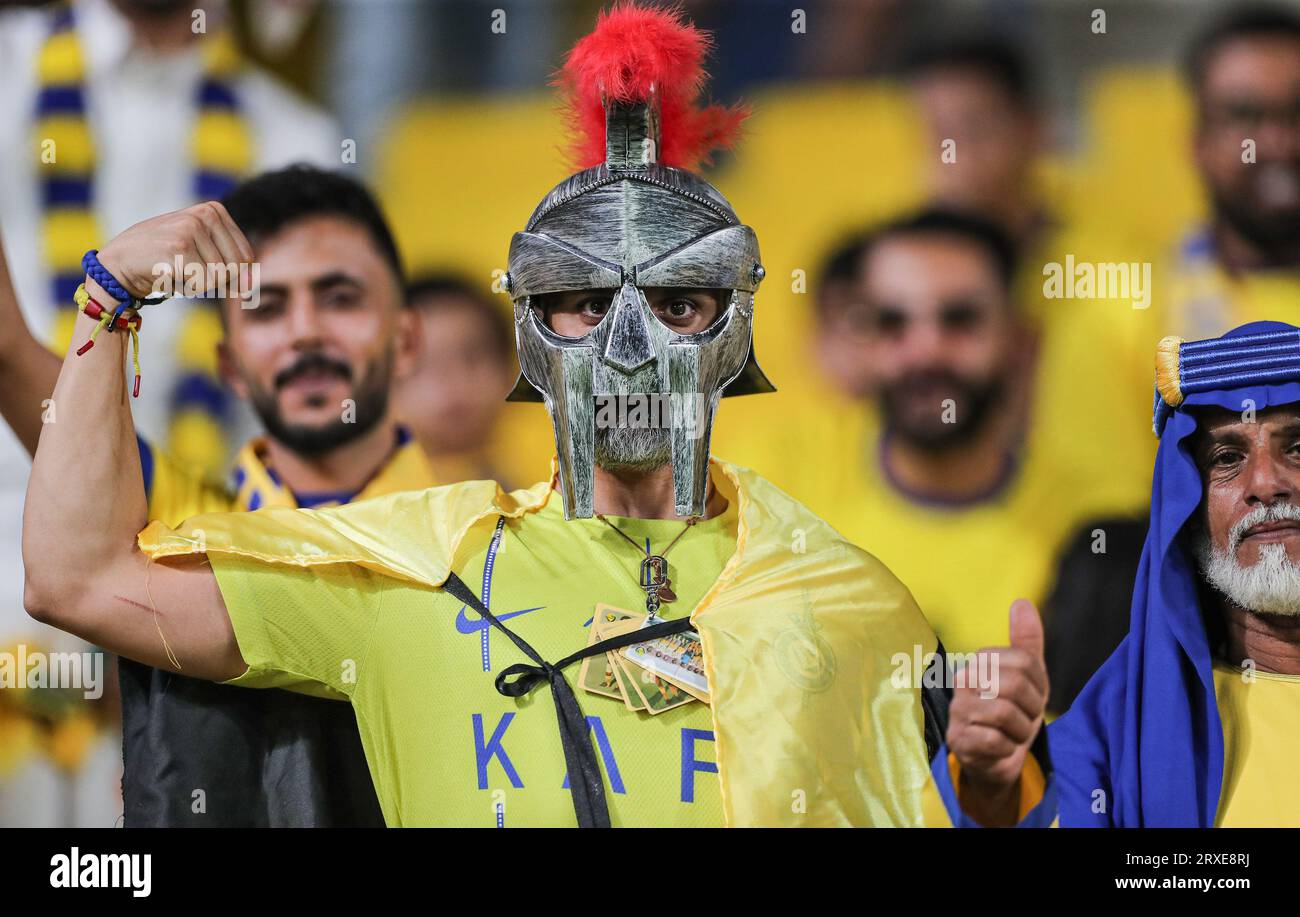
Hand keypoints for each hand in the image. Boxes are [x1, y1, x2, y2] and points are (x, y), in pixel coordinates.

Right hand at [90, 201, 253, 303]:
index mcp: (215, 210)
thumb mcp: (202, 254)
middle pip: (237, 267)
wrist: (119, 264)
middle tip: (185, 269)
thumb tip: (249, 288)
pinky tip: (168, 274)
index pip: (246, 257)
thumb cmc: (163, 261)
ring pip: (221, 276)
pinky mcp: (180, 246)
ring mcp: (192, 227)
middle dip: (215, 279)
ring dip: (199, 284)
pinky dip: (188, 288)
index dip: (229, 275)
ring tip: (175, 269)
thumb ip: (230, 266)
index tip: (200, 267)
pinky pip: (204, 283)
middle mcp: (206, 214)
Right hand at [946, 599, 1048, 825]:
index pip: (1023, 661)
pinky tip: (1000, 747)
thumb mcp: (1028, 677)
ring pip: (1004, 712)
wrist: (996, 759)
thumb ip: (1025, 640)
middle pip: (1014, 684)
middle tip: (1025, 719)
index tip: (1033, 699)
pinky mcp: (958, 740)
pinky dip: (1007, 748)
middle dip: (1031, 709)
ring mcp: (957, 711)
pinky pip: (994, 740)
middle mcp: (962, 681)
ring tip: (1013, 734)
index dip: (1039, 685)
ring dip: (1021, 731)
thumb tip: (1021, 602)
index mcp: (980, 662)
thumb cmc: (1013, 713)